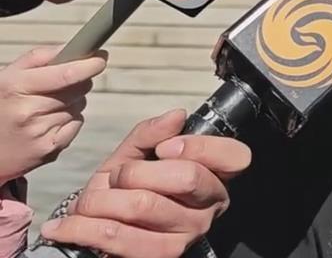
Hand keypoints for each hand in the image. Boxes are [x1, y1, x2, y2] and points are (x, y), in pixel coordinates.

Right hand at [0, 46, 106, 183]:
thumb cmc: (1, 105)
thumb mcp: (8, 76)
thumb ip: (41, 57)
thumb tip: (77, 48)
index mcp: (16, 87)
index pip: (66, 74)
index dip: (89, 65)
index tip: (100, 59)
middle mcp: (27, 111)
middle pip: (78, 89)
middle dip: (79, 82)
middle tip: (62, 85)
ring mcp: (39, 133)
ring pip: (78, 107)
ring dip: (71, 103)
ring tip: (45, 108)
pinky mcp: (49, 150)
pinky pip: (76, 125)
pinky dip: (68, 122)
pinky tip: (47, 123)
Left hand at [41, 108, 251, 257]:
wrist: (98, 229)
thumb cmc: (124, 188)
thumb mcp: (134, 155)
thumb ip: (151, 134)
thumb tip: (176, 116)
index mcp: (214, 176)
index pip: (235, 157)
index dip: (199, 147)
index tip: (164, 148)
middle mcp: (209, 206)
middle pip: (187, 177)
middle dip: (136, 171)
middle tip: (116, 176)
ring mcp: (187, 235)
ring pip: (145, 205)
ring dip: (102, 199)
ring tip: (87, 201)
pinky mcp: (161, 257)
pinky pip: (119, 237)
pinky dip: (83, 228)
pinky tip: (68, 226)